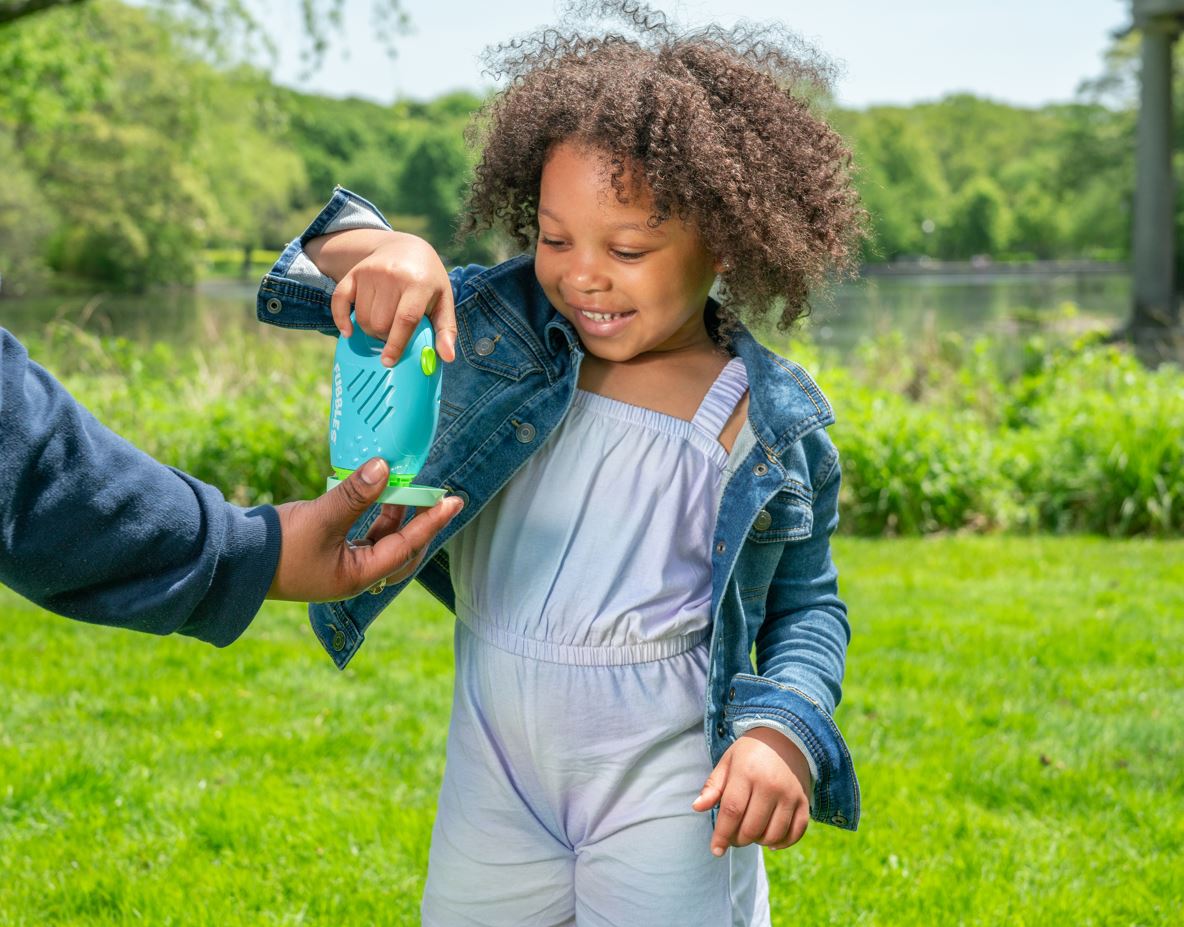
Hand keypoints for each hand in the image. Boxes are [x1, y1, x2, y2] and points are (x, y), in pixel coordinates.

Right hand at [267, 457, 462, 601]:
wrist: (233, 559)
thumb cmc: (277, 546)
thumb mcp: (321, 516)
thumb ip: (355, 493)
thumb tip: (385, 467)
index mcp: (359, 577)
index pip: (406, 547)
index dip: (431, 522)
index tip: (453, 502)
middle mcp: (355, 576)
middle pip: (401, 551)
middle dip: (420, 524)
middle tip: (437, 498)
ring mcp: (341, 568)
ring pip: (383, 543)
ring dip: (397, 518)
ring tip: (406, 490)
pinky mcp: (329, 555)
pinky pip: (364, 537)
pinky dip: (376, 518)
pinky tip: (378, 496)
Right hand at [329, 232, 457, 367]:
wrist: (406, 247)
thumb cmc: (428, 280)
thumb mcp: (444, 300)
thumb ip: (446, 329)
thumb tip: (448, 357)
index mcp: (418, 283)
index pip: (405, 319)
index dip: (396, 343)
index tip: (389, 361)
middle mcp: (392, 275)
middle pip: (380, 322)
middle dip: (385, 337)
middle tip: (393, 335)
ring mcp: (371, 272)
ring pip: (362, 317)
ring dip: (370, 329)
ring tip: (383, 324)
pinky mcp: (355, 272)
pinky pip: (339, 301)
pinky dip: (341, 319)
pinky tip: (349, 331)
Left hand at [691, 727, 811, 855]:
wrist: (786, 737)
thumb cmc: (750, 753)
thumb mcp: (727, 762)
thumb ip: (713, 786)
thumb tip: (697, 807)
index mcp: (747, 773)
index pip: (732, 811)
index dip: (722, 835)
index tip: (715, 850)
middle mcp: (770, 785)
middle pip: (751, 827)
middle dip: (738, 840)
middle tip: (733, 837)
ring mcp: (790, 794)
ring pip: (773, 834)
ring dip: (758, 842)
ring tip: (750, 834)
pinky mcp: (804, 801)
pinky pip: (795, 832)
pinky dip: (782, 843)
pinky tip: (771, 841)